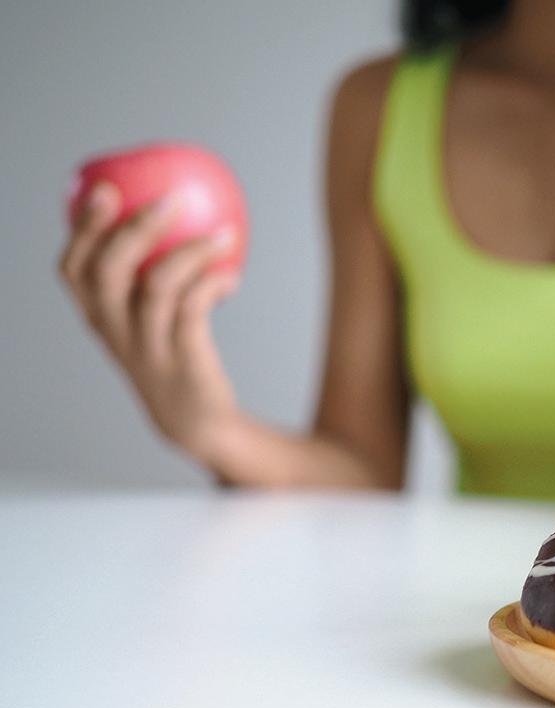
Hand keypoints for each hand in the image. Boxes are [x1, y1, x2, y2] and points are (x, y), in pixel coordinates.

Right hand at [58, 183, 242, 461]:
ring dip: (193, 251)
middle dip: (135, 227)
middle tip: (172, 198)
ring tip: (225, 233)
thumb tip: (178, 211)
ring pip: (157, 286)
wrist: (196, 422)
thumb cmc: (176, 354)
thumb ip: (150, 274)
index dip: (83, 228)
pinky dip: (213, 284)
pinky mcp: (182, 361)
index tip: (105, 188)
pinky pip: (194, 310)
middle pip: (107, 271)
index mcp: (100, 317)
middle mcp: (115, 331)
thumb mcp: (151, 318)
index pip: (73, 269)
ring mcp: (147, 348)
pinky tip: (232, 274)